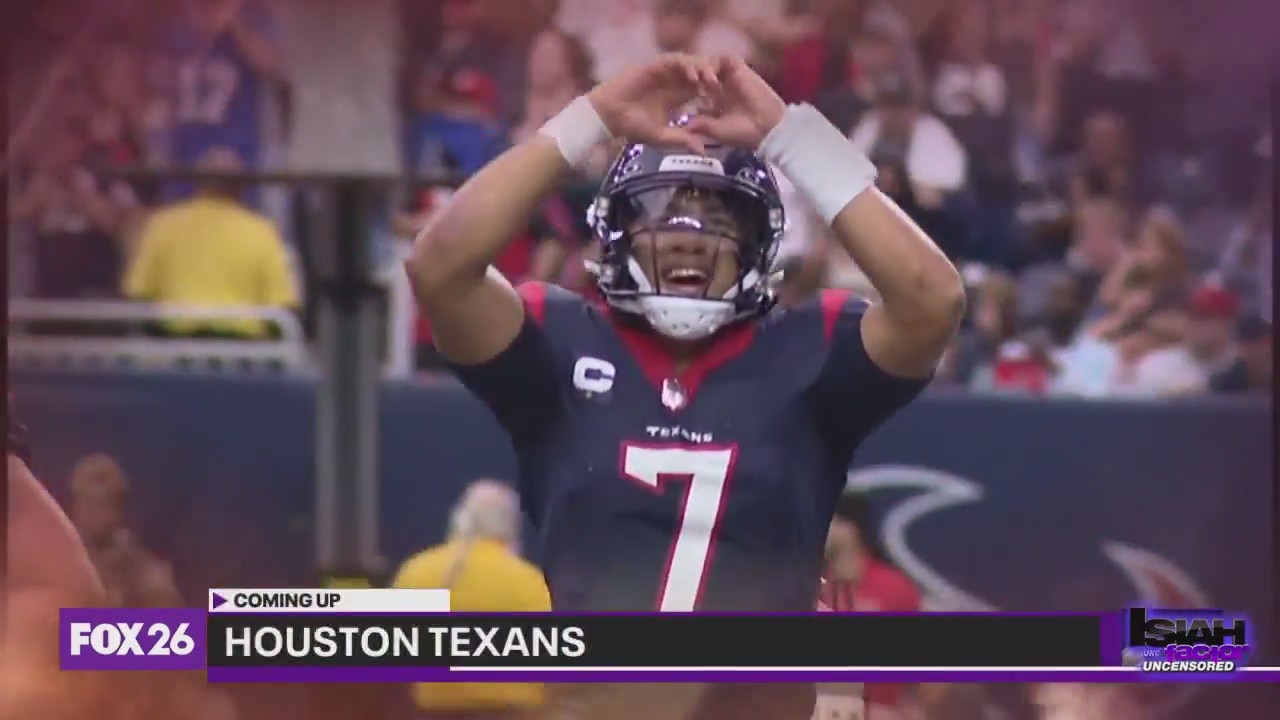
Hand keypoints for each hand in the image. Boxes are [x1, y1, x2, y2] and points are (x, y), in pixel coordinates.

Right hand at [587, 54, 719, 152]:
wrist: (608, 116)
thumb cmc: (631, 126)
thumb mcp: (661, 136)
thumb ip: (680, 140)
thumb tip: (703, 151)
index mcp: (677, 97)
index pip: (701, 91)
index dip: (714, 95)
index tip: (727, 104)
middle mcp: (673, 82)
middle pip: (699, 75)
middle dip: (712, 79)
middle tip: (725, 89)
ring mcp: (665, 72)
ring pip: (690, 65)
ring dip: (702, 70)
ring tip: (713, 80)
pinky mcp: (655, 65)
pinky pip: (675, 61)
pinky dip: (686, 66)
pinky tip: (694, 77)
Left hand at [686, 56, 786, 149]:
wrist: (767, 128)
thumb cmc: (744, 134)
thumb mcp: (717, 131)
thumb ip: (701, 125)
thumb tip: (684, 126)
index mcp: (715, 102)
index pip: (694, 90)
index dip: (682, 91)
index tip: (669, 96)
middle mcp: (721, 87)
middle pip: (699, 73)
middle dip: (688, 76)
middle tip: (678, 82)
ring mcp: (730, 77)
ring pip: (709, 64)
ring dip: (699, 69)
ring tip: (694, 80)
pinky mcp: (740, 69)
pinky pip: (723, 59)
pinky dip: (713, 65)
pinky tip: (708, 78)